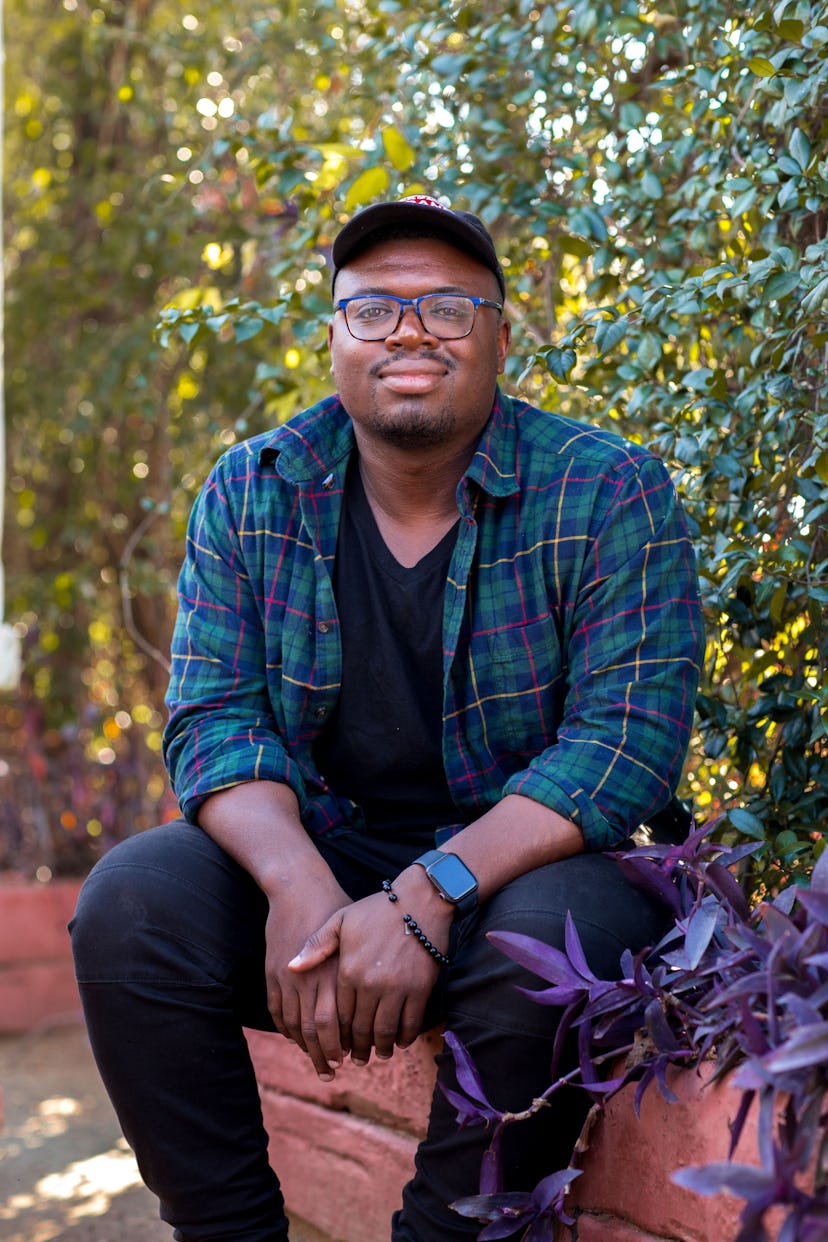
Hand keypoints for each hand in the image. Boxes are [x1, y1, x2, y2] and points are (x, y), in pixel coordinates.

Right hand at [265, 882, 351, 1080]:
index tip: (352, 1057)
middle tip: (333, 1070)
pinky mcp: (272, 973)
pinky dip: (286, 1030)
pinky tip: (296, 1039)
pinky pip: (277, 1011)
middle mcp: (311, 979)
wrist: (299, 888)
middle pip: (316, 1030)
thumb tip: (377, 1001)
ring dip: (305, 1048)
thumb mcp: (354, 936)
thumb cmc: (335, 909)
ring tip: (317, 1062)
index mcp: (335, 972)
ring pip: (295, 1025)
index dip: (343, 1043)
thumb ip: (361, 969)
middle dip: (325, 1054)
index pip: (337, 1021)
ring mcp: (288, 978)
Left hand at [289, 882, 453, 1065]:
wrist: (419, 901)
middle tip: (358, 1059)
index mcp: (348, 971)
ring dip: (381, 1048)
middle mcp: (370, 985)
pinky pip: (411, 1022)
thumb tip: (292, 967)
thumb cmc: (377, 909)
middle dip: (359, 1049)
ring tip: (379, 1055)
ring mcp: (397, 988)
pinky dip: (405, 1036)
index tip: (339, 1045)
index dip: (338, 1034)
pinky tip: (401, 1041)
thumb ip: (316, 945)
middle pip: (361, 1029)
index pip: (339, 1014)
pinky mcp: (420, 989)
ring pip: (385, 1030)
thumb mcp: (341, 920)